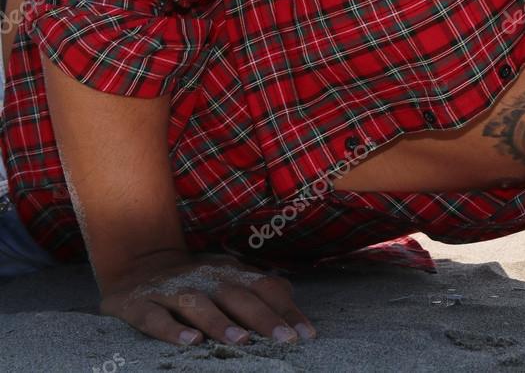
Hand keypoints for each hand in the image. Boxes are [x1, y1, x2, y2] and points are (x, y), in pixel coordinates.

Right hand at [99, 250, 315, 345]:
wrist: (137, 262)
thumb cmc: (196, 279)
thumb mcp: (230, 277)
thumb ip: (261, 289)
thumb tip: (294, 306)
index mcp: (230, 272)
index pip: (264, 287)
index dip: (286, 310)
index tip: (306, 335)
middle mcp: (204, 277)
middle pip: (238, 296)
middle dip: (264, 318)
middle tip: (286, 340)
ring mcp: (172, 289)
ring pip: (198, 305)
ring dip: (221, 323)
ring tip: (243, 341)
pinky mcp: (139, 304)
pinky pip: (155, 317)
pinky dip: (172, 330)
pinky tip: (191, 342)